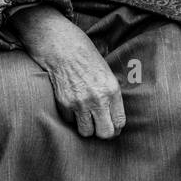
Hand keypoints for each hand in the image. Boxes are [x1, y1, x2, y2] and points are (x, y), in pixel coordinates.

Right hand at [12, 6, 124, 139]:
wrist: (61, 47)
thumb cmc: (85, 56)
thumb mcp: (106, 72)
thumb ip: (111, 94)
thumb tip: (113, 115)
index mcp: (112, 90)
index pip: (119, 122)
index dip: (116, 128)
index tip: (111, 126)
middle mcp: (98, 99)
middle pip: (105, 133)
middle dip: (102, 132)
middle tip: (98, 125)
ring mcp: (80, 103)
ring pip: (86, 132)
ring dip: (85, 126)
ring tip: (84, 116)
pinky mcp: (64, 104)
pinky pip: (70, 121)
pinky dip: (71, 117)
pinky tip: (71, 104)